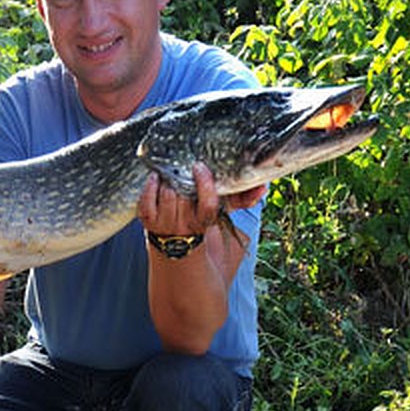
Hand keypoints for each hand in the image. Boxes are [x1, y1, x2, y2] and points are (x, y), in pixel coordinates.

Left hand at [138, 163, 264, 234]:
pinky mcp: (148, 222)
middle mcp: (184, 225)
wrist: (176, 244)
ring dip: (168, 181)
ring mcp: (164, 224)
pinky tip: (155, 177)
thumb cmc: (201, 218)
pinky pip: (146, 202)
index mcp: (204, 221)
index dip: (204, 187)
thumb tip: (263, 186)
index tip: (201, 168)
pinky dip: (150, 187)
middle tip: (184, 166)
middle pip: (184, 197)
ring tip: (171, 170)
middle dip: (183, 180)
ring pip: (167, 196)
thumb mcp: (222, 211)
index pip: (207, 205)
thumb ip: (243, 198)